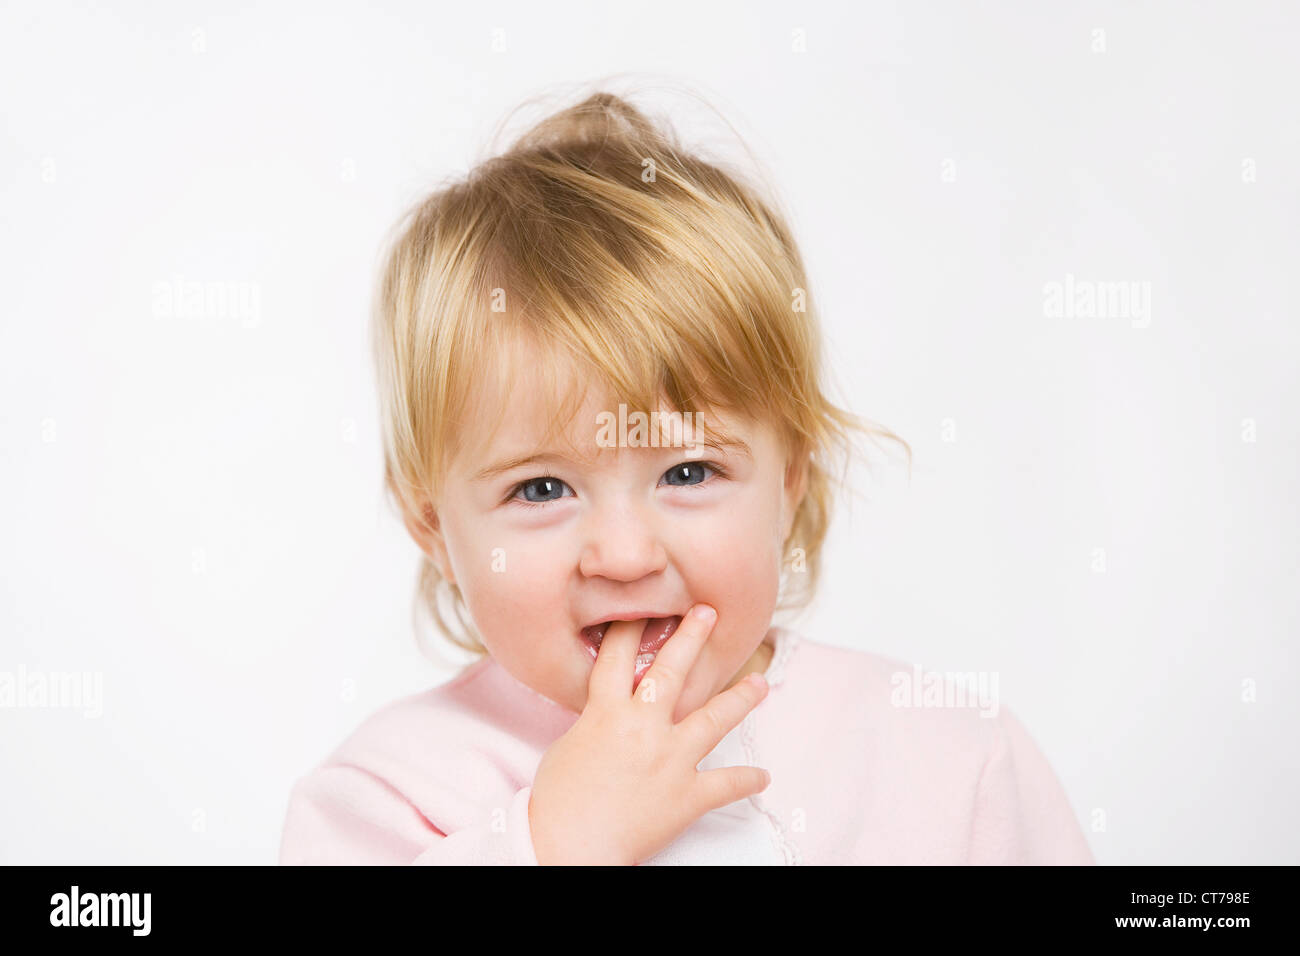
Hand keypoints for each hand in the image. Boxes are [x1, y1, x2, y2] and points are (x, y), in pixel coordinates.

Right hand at [527, 604, 771, 864]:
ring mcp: (669, 759)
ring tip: (760, 683)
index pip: (618, 657)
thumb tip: (611, 714)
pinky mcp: (686, 796)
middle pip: (671, 671)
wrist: (568, 846)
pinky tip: (763, 777)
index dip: (630, 628)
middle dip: (691, 638)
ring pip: (713, 718)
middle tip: (709, 612)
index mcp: (606, 713)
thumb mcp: (569, 745)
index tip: (645, 606)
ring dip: (739, 698)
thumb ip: (596, 722)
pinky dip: (746, 781)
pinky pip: (725, 785)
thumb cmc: (557, 800)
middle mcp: (643, 727)